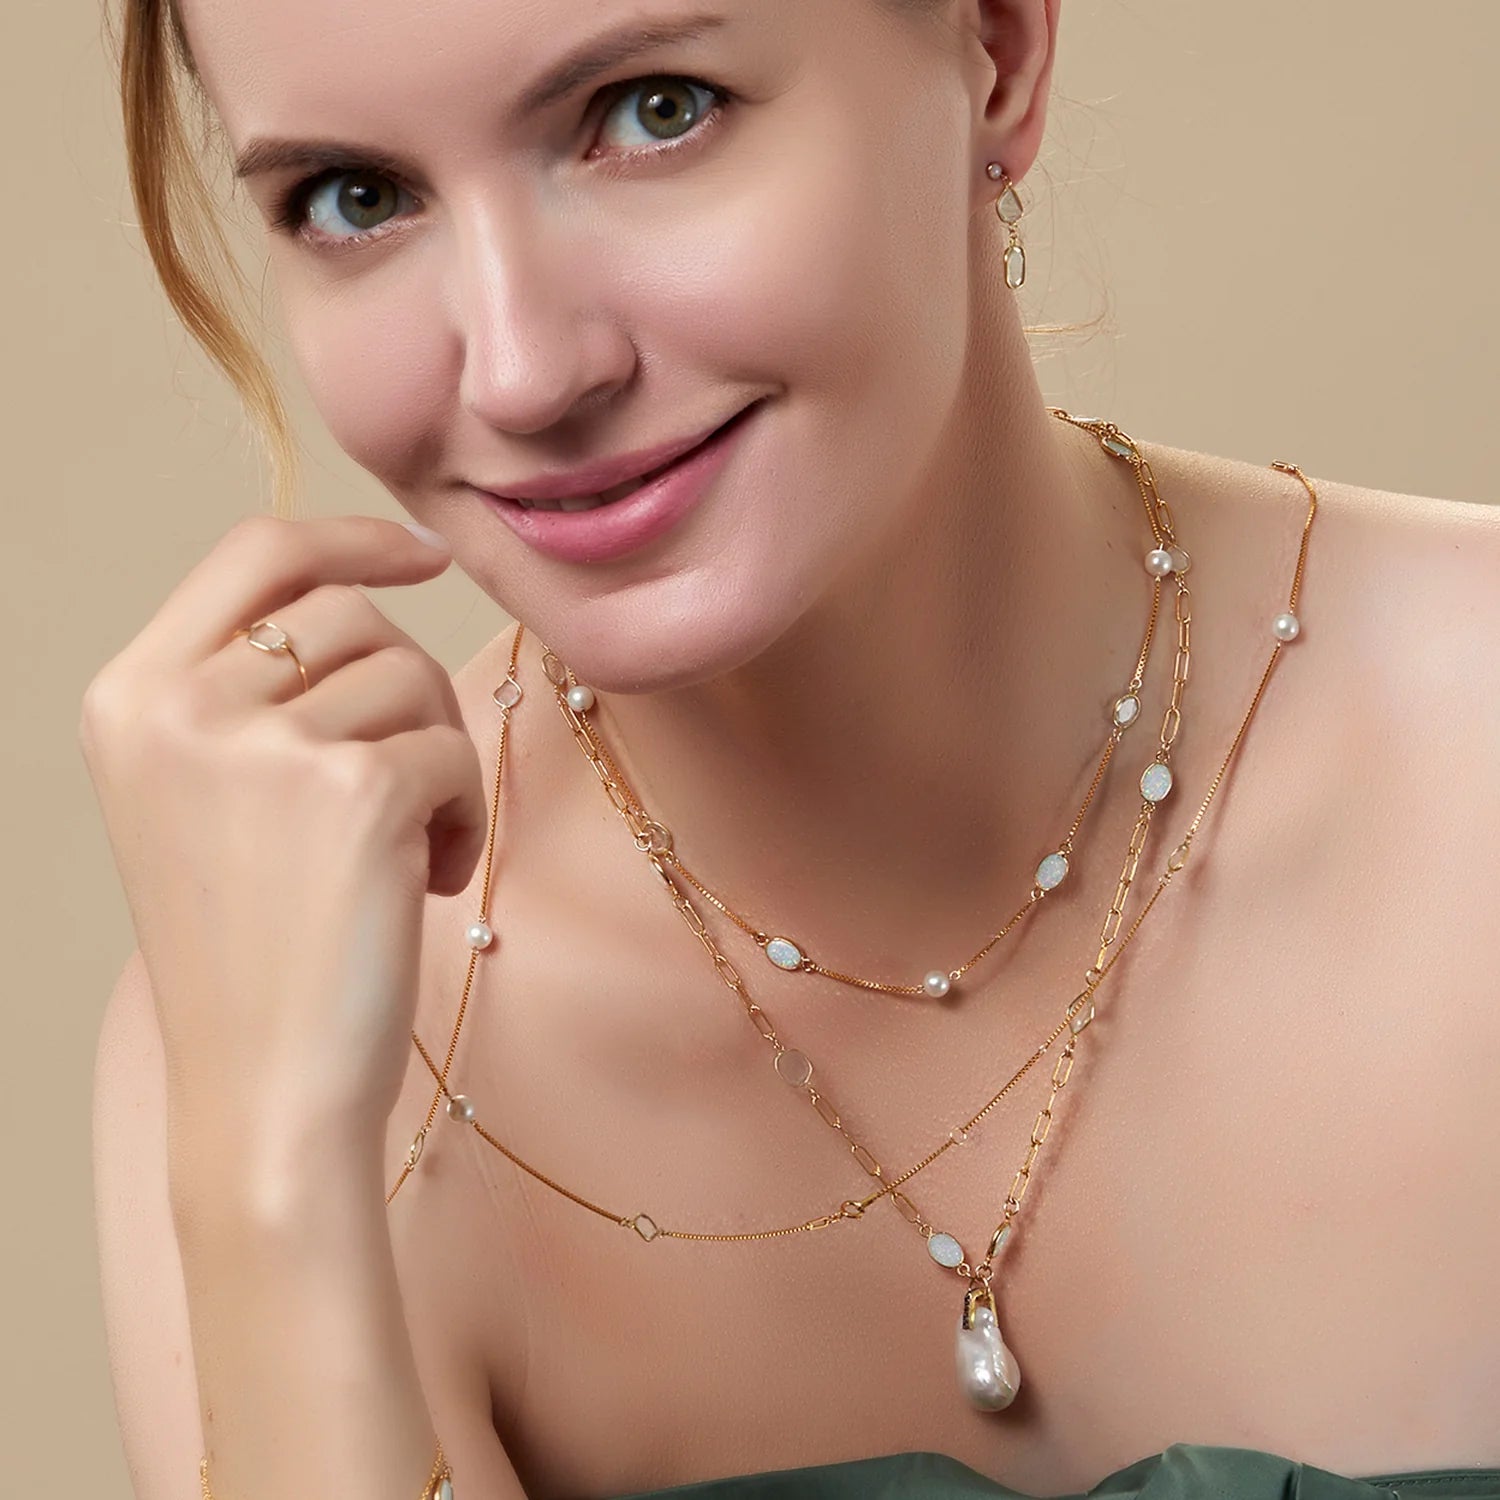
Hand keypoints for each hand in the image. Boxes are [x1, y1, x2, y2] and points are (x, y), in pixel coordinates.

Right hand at [80, 515, 486, 1197]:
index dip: (350, 538)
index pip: (255, 551)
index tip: (423, 553)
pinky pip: (451, 749)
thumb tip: (366, 591)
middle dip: (403, 692)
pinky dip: (460, 813)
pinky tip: (422, 883)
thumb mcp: (199, 800)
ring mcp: (261, 742)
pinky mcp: (353, 788)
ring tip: (405, 851)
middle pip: (352, 613)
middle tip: (401, 789)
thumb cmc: (250, 952)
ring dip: (434, 758)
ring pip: (411, 677)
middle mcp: (179, 705)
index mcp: (130, 696)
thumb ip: (247, 691)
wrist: (264, 1092)